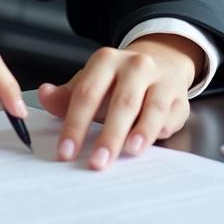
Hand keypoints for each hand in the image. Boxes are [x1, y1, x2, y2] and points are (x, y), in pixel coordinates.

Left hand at [38, 34, 202, 169]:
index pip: (87, 93)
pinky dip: (159, 131)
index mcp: (105, 61)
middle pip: (120, 102)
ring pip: (150, 108)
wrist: (161, 64)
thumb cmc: (118, 81)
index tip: (66, 151)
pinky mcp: (178, 96)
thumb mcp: (91, 82)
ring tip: (128, 152)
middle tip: (97, 162)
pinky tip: (148, 145)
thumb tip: (45, 96)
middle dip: (108, 135)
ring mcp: (159, 79)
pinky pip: (169, 116)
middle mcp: (134, 65)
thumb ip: (67, 95)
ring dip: (140, 132)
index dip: (75, 124)